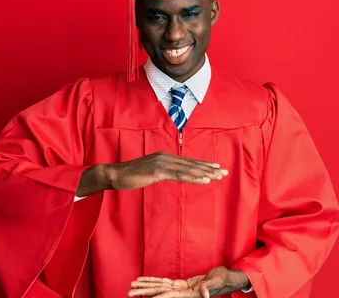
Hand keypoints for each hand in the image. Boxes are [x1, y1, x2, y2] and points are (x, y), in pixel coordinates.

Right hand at [105, 152, 227, 190]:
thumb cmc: (129, 176)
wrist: (114, 175)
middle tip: (224, 171)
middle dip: (209, 168)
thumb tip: (169, 176)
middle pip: (191, 163)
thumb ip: (160, 172)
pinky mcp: (158, 172)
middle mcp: (165, 157)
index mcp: (163, 157)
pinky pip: (180, 176)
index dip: (202, 164)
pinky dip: (194, 177)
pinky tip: (206, 180)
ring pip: (188, 169)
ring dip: (205, 173)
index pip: (187, 161)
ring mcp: (162, 163)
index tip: (216, 167)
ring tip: (219, 176)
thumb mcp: (148, 173)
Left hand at [128, 266, 249, 297]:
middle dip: (144, 292)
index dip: (156, 296)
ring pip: (159, 287)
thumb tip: (203, 294)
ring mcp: (181, 290)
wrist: (227, 279)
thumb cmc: (223, 280)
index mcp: (189, 294)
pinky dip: (154, 282)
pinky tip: (144, 281)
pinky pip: (164, 283)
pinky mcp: (181, 285)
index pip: (169, 295)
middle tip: (129, 292)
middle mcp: (182, 294)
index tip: (143, 296)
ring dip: (145, 287)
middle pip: (159, 292)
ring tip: (131, 286)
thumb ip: (209, 287)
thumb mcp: (217, 282)